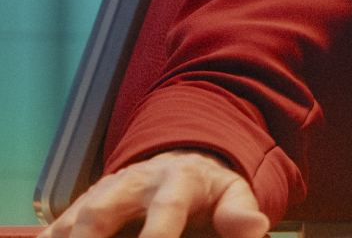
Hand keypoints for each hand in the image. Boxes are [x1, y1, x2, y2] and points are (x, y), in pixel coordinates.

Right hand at [41, 150, 267, 237]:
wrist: (178, 160)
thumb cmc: (205, 186)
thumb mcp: (232, 192)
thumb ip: (240, 211)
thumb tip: (255, 229)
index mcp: (177, 180)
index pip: (166, 209)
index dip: (157, 234)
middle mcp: (133, 184)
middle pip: (102, 211)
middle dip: (92, 237)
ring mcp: (101, 193)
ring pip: (73, 218)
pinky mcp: (79, 207)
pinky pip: (56, 227)